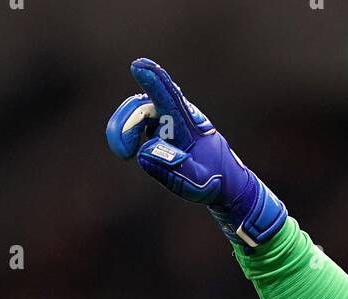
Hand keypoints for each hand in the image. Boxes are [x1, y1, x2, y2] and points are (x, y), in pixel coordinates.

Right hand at [105, 58, 286, 251]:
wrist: (225, 182)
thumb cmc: (214, 182)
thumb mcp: (198, 184)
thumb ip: (173, 171)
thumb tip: (144, 154)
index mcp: (189, 125)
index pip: (170, 98)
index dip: (155, 81)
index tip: (138, 66)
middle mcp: (176, 116)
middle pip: (142, 107)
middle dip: (126, 124)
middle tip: (122, 152)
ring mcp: (166, 120)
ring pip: (136, 113)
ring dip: (124, 130)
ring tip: (124, 153)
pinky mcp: (159, 128)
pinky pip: (136, 123)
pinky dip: (127, 135)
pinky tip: (129, 150)